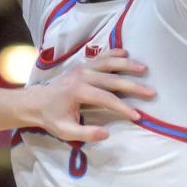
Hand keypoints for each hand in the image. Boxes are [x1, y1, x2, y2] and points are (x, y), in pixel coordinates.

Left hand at [20, 48, 153, 141]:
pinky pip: (100, 56)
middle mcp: (81, 76)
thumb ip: (86, 133)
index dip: (123, 108)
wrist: (35, 101)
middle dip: (133, 87)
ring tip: (144, 69)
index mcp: (77, 91)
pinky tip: (126, 52)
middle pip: (112, 79)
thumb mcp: (65, 131)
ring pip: (108, 63)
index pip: (106, 99)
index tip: (137, 116)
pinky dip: (113, 53)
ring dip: (127, 65)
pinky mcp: (82, 65)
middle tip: (151, 93)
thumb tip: (107, 133)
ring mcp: (82, 68)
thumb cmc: (51, 117)